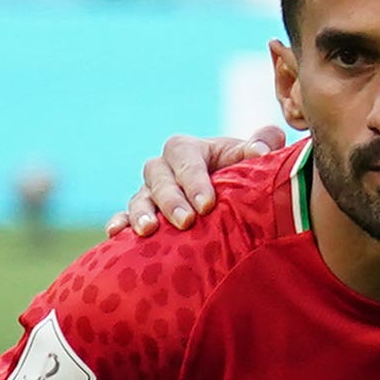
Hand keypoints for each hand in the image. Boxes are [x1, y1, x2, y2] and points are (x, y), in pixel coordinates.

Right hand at [111, 127, 272, 235]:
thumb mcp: (251, 157)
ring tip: (148, 231)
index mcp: (188, 149)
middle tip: (186, 221)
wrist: (228, 194)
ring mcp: (149, 191)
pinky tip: (117, 235)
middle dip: (171, 200)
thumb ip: (262, 144)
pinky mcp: (142, 212)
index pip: (186, 159)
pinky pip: (123, 216)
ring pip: (139, 198)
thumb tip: (261, 150)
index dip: (194, 180)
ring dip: (141, 213)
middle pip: (159, 179)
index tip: (207, 204)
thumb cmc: (241, 172)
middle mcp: (164, 168)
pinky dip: (119, 224)